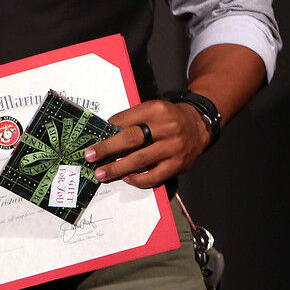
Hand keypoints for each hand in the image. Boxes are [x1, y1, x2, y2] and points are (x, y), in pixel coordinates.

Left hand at [84, 99, 210, 188]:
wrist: (198, 125)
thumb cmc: (168, 118)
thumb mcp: (151, 109)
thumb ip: (131, 120)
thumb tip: (106, 134)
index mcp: (155, 110)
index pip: (124, 121)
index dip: (107, 132)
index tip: (92, 140)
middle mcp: (166, 128)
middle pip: (131, 139)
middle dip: (107, 149)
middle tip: (90, 156)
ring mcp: (173, 147)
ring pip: (141, 160)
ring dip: (117, 168)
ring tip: (102, 173)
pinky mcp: (178, 164)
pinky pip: (155, 176)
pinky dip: (138, 179)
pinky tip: (126, 178)